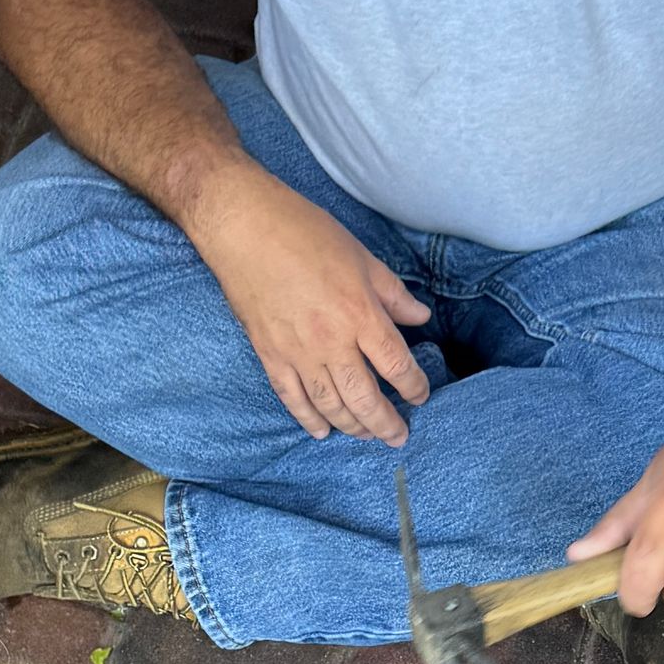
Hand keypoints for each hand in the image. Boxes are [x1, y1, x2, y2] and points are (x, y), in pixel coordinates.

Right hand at [184, 165, 431, 442]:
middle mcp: (331, 341)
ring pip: (330, 405)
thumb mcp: (361, 257)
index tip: (420, 395)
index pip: (396, 364)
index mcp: (359, 313)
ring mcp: (297, 352)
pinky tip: (321, 432)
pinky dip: (308, 419)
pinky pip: (292, 398)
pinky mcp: (270, 355)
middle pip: (364, 397)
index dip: (413, 386)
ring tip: (366, 435)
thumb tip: (419, 317)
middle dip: (385, 423)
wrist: (244, 227)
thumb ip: (392, 293)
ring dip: (351, 426)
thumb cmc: (304, 232)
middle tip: (397, 436)